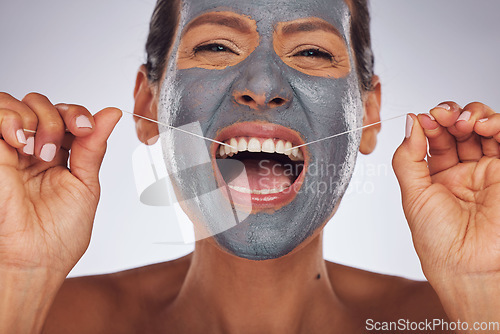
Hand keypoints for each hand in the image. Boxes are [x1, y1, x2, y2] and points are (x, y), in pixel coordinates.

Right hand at [0, 92, 121, 276]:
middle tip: (60, 145)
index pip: (68, 116)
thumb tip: (111, 113)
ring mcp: (12, 151)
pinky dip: (10, 118)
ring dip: (37, 118)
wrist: (35, 260)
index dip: (78, 114)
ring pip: (18, 104)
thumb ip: (94, 146)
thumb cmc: (61, 234)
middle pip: (44, 104)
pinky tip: (20, 142)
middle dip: (59, 115)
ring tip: (41, 151)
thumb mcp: (86, 184)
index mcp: (61, 157)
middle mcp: (35, 150)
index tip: (87, 129)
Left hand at [393, 102, 499, 322]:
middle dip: (448, 115)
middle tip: (441, 116)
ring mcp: (486, 172)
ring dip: (472, 116)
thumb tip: (409, 123)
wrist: (470, 268)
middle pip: (458, 129)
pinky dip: (496, 125)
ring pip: (483, 129)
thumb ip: (408, 157)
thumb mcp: (413, 195)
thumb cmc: (440, 242)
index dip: (428, 124)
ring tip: (461, 122)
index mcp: (435, 177)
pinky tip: (482, 125)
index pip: (433, 139)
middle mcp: (462, 172)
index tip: (421, 119)